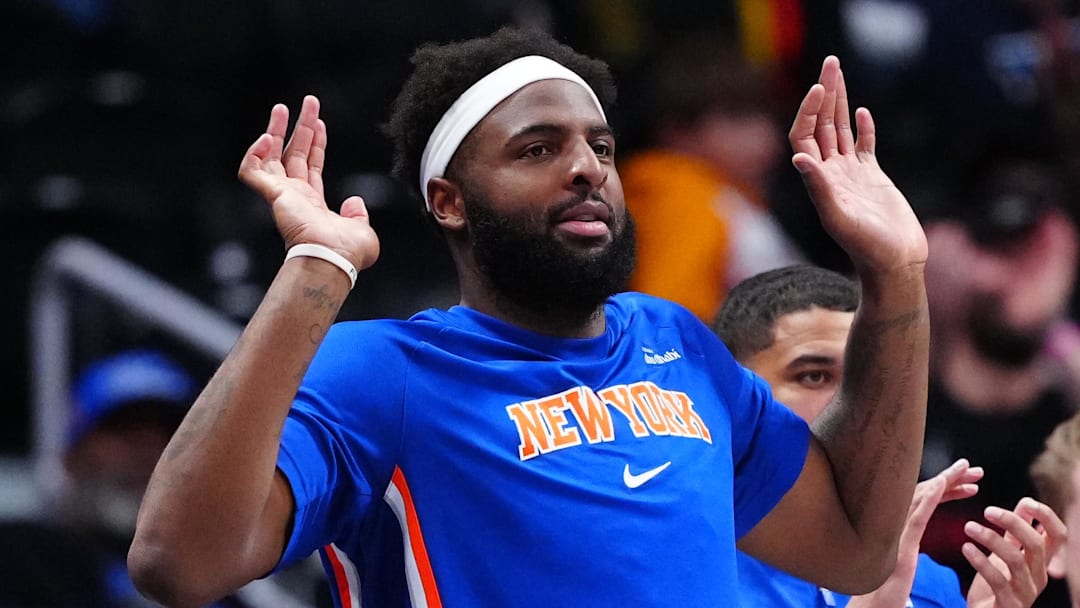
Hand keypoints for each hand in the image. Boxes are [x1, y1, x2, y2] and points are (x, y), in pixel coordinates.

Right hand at [238, 95, 379, 271]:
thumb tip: (355, 201)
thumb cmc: (347, 253)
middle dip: (299, 127)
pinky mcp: (272, 195)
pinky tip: (267, 138)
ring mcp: (282, 195)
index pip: (311, 165)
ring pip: (270, 156)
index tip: (320, 122)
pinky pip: (251, 170)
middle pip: (293, 154)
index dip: (315, 143)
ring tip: (282, 108)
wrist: (332, 258)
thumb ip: (358, 214)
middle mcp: (295, 197)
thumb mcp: (362, 230)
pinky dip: (254, 153)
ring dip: (275, 130)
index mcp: (313, 203)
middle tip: (308, 102)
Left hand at [789, 56, 927, 274]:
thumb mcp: (840, 217)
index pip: (804, 136)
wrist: (893, 261)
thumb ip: (819, 187)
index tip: (818, 88)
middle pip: (821, 125)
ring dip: (839, 102)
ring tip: (839, 73)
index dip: (808, 112)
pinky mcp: (873, 177)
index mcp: (819, 179)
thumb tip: (798, 158)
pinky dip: (864, 127)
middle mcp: (831, 173)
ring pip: (841, 130)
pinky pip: (864, 146)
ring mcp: (851, 174)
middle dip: (824, 93)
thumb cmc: (866, 246)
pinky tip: (863, 111)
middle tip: (830, 62)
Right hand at [847, 459, 981, 607]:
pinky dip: (928, 498)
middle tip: (974, 469)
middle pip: (923, 493)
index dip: (946, 487)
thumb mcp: (895, 559)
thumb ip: (903, 542)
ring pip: (920, 498)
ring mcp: (893, 531)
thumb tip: (908, 534)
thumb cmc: (881, 586)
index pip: (924, 500)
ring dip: (945, 481)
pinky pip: (916, 517)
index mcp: (899, 525)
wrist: (870, 606)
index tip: (966, 482)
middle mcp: (893, 522)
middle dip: (950, 479)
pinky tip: (941, 485)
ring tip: (967, 469)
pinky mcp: (898, 544)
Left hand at [964, 498, 1066, 607]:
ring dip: (991, 539)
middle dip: (1013, 522)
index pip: (1059, 536)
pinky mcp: (1009, 603)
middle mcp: (1038, 576)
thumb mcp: (1007, 555)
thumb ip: (1015, 532)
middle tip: (987, 510)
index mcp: (1040, 562)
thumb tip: (1025, 504)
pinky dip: (980, 561)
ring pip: (1015, 560)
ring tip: (968, 527)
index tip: (1026, 502)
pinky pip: (997, 579)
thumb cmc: (996, 585)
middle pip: (1036, 544)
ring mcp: (1025, 591)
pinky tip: (966, 548)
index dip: (1047, 516)